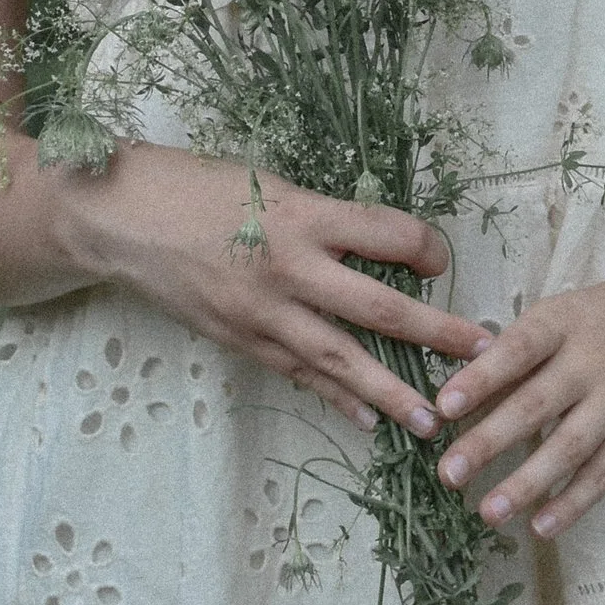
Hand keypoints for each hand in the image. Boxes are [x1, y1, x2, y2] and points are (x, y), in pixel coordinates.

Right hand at [60, 144, 488, 439]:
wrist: (118, 217)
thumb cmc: (195, 186)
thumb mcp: (266, 183)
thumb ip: (319, 217)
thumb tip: (374, 243)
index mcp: (301, 214)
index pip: (388, 234)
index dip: (426, 248)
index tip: (443, 260)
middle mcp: (288, 267)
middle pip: (379, 309)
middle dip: (438, 335)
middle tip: (486, 356)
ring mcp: (262, 312)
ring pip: (340, 359)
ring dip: (391, 392)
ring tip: (433, 421)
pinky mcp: (238, 339)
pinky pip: (297, 374)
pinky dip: (334, 398)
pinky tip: (366, 420)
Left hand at [429, 254, 604, 538]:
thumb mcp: (563, 315)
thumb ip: (518, 353)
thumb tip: (459, 396)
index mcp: (562, 323)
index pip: (517, 350)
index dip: (481, 378)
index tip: (443, 407)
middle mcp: (591, 361)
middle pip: (536, 405)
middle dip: (489, 441)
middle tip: (449, 473)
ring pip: (569, 447)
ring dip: (527, 483)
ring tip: (488, 512)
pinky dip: (573, 502)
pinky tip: (541, 527)